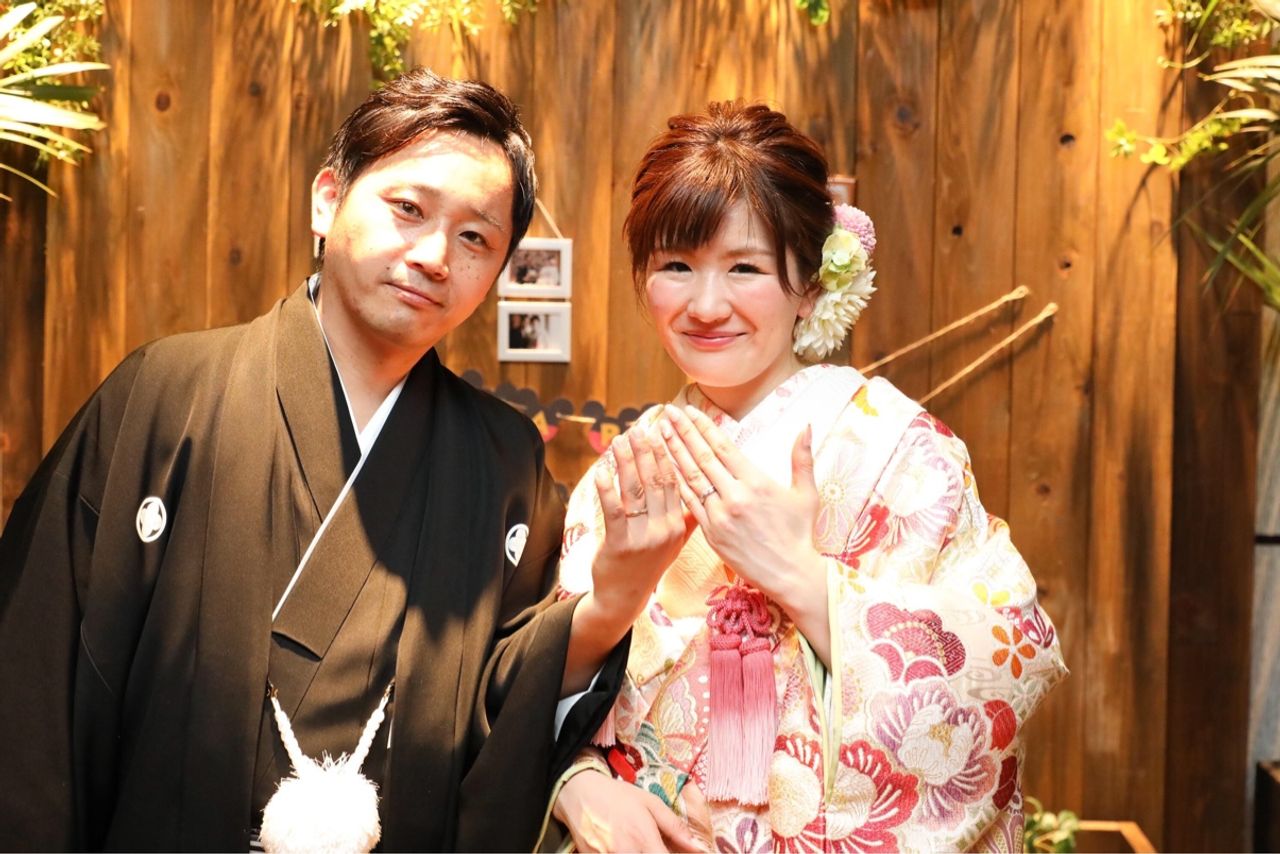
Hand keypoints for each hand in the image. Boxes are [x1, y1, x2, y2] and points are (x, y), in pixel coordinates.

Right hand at [552, 771, 703, 852]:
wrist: (578, 792)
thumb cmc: (617, 796)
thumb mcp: (649, 803)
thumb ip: (674, 826)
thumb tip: (699, 847)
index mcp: (644, 840)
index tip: (673, 853)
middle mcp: (626, 853)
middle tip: (652, 847)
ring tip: (637, 846)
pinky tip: (622, 847)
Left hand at [586, 426, 693, 627]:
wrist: (623, 599)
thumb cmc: (647, 567)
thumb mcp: (674, 544)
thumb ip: (685, 519)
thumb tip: (700, 493)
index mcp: (679, 525)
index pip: (675, 482)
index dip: (667, 455)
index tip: (662, 432)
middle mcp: (665, 529)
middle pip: (657, 481)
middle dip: (647, 451)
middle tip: (640, 427)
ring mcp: (644, 537)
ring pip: (636, 490)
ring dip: (627, 461)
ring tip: (620, 439)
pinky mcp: (620, 544)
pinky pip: (614, 510)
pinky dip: (608, 488)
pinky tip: (602, 470)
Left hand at [657, 405, 830, 661]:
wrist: (791, 575)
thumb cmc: (801, 535)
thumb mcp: (806, 494)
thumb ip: (802, 458)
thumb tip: (806, 425)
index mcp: (756, 483)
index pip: (722, 447)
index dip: (703, 427)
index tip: (689, 410)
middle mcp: (735, 497)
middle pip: (702, 458)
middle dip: (683, 433)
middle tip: (668, 413)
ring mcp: (720, 517)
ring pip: (691, 479)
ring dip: (673, 454)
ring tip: (660, 434)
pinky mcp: (711, 535)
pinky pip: (689, 505)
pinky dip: (676, 484)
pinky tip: (665, 469)